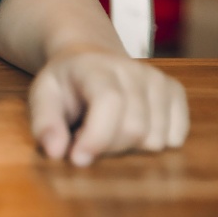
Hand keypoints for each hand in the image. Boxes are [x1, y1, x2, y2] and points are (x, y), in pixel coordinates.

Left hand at [28, 48, 188, 165]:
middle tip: (85, 136)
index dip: (97, 137)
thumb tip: (55, 152)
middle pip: (135, 128)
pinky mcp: (175, 91)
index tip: (78, 159)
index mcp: (96, 67)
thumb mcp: (42, 96)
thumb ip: (44, 123)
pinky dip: (151, 142)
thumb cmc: (65, 82)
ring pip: (156, 139)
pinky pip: (175, 137)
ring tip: (107, 128)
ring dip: (129, 147)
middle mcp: (133, 69)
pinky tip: (130, 127)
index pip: (109, 102)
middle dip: (108, 147)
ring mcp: (158, 79)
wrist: (89, 58)